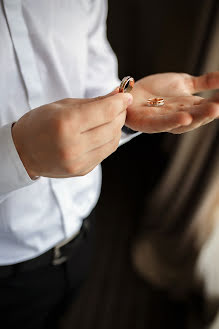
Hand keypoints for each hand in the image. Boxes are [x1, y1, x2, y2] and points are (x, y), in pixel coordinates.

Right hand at [12, 91, 132, 177]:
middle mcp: (73, 146)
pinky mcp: (82, 170)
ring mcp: (78, 162)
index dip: (120, 102)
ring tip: (111, 119)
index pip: (105, 112)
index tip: (126, 95)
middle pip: (112, 128)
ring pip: (112, 142)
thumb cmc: (40, 123)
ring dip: (116, 128)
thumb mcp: (64, 106)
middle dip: (120, 114)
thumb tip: (118, 95)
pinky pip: (105, 153)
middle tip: (119, 106)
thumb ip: (94, 102)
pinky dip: (109, 140)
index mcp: (66, 124)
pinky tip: (103, 133)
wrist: (24, 151)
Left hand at [126, 71, 218, 132]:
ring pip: (184, 121)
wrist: (133, 94)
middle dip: (211, 111)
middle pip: (199, 116)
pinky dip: (173, 122)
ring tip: (213, 110)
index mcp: (190, 108)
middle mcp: (180, 116)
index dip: (218, 101)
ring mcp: (165, 121)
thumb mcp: (184, 83)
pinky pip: (162, 124)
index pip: (208, 106)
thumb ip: (204, 82)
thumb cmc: (158, 91)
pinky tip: (185, 117)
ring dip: (199, 117)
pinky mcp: (149, 124)